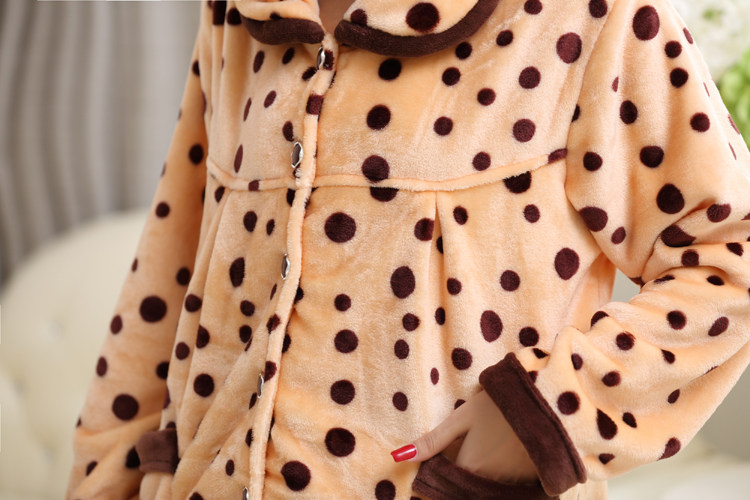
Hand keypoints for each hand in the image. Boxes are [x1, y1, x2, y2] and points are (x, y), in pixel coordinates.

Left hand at [390, 389, 538, 483]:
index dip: (435, 476)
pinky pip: (504, 489)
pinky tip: (497, 461)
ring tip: (479, 456)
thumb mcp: (461, 418)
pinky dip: (495, 481)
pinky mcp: (527, 482)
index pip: (444, 481)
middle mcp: (488, 481)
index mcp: (469, 467)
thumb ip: (432, 441)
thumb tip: (399, 456)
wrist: (543, 403)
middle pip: (463, 489)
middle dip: (454, 482)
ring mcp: (510, 484)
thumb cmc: (498, 407)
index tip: (430, 473)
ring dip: (474, 481)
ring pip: (483, 489)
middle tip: (454, 465)